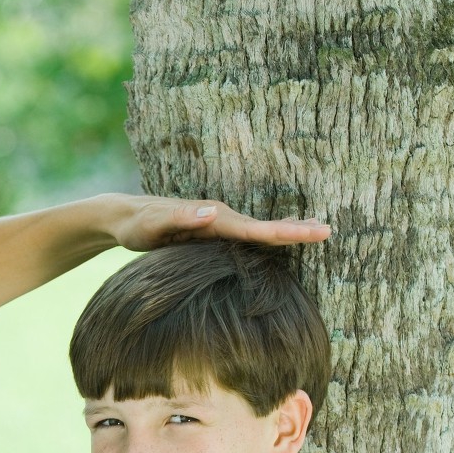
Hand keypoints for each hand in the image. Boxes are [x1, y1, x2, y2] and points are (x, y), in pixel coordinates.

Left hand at [105, 194, 330, 251]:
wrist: (124, 217)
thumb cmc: (136, 225)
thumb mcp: (152, 225)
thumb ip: (180, 219)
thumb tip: (213, 213)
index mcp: (213, 218)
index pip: (255, 229)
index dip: (285, 232)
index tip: (314, 231)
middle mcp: (220, 218)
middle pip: (264, 227)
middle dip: (296, 230)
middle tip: (329, 231)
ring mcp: (218, 225)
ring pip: (258, 230)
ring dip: (287, 230)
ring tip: (317, 231)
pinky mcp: (212, 234)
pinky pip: (245, 236)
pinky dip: (267, 236)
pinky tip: (279, 239)